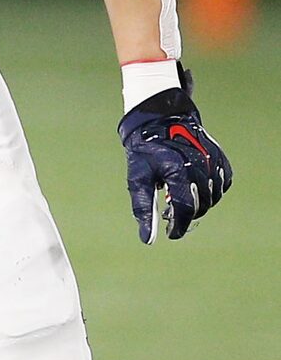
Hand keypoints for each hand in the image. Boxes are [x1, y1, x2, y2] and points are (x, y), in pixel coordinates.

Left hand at [121, 83, 233, 242]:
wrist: (161, 120)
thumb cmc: (145, 150)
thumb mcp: (137, 177)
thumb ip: (143, 207)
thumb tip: (147, 238)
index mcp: (177, 170)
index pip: (186, 208)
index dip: (180, 226)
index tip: (172, 234)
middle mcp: (200, 166)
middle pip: (201, 205)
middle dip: (186, 215)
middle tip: (170, 215)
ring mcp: (214, 162)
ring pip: (213, 197)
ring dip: (198, 204)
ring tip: (180, 201)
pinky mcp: (221, 160)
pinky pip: (222, 185)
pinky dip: (211, 192)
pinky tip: (195, 189)